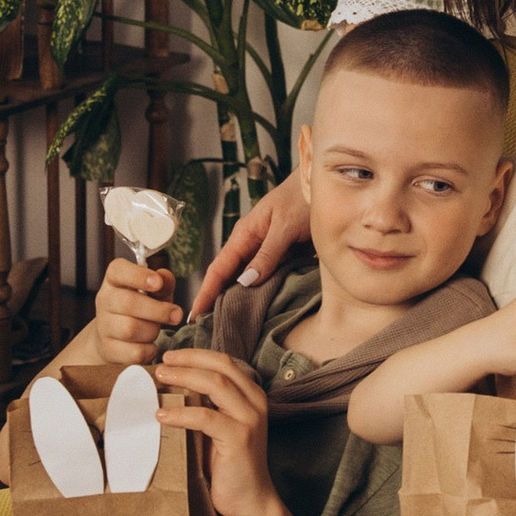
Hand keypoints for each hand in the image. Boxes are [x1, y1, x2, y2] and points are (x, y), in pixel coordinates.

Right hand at [90, 256, 177, 368]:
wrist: (114, 336)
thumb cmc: (139, 308)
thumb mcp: (154, 292)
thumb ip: (163, 282)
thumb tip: (165, 277)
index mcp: (114, 280)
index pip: (117, 270)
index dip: (138, 276)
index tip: (157, 282)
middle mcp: (104, 300)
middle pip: (128, 303)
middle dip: (158, 310)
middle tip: (177, 314)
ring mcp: (103, 325)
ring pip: (130, 329)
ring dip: (152, 330)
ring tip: (157, 329)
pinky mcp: (108, 349)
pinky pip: (133, 352)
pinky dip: (149, 350)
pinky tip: (150, 345)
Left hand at [156, 349, 274, 515]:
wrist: (250, 499)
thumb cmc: (228, 464)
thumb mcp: (217, 427)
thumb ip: (205, 405)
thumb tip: (171, 386)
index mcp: (251, 394)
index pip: (224, 361)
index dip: (196, 355)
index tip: (170, 357)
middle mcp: (255, 402)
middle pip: (220, 367)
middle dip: (188, 361)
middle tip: (161, 365)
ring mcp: (249, 419)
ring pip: (215, 384)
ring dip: (183, 378)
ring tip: (160, 381)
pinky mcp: (239, 438)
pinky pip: (205, 417)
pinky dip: (180, 413)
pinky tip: (162, 416)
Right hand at [192, 169, 310, 317]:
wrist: (320, 184)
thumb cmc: (301, 199)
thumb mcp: (285, 226)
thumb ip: (268, 253)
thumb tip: (246, 282)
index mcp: (244, 235)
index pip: (218, 269)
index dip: (205, 293)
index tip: (195, 316)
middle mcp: (250, 245)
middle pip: (228, 278)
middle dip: (216, 302)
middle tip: (208, 331)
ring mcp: (265, 252)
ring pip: (246, 281)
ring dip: (237, 301)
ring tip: (229, 327)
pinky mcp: (281, 257)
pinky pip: (266, 279)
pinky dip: (259, 295)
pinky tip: (259, 311)